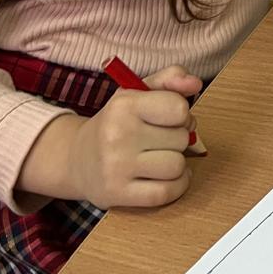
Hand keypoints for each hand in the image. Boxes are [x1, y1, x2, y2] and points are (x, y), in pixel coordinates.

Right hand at [18, 64, 203, 209]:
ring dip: (177, 164)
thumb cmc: (117, 123)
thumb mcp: (138, 92)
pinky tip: (166, 177)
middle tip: (159, 140)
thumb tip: (195, 84)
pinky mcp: (117, 195)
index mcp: (124, 105)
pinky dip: (176, 186)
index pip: (179, 109)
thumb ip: (170, 79)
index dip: (182, 114)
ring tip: (160, 158)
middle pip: (181, 139)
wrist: (76, 159)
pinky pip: (167, 193)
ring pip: (177, 166)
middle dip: (177, 139)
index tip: (170, 118)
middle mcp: (117, 135)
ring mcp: (115, 167)